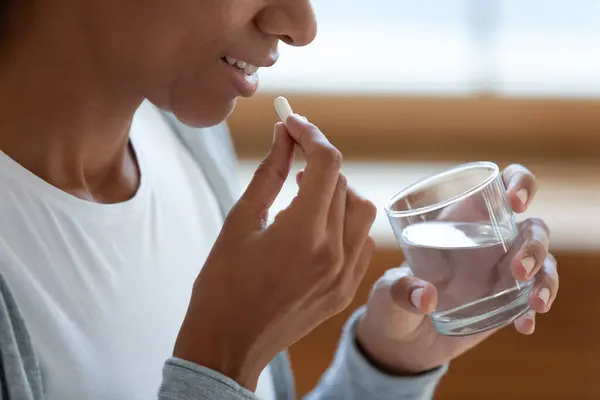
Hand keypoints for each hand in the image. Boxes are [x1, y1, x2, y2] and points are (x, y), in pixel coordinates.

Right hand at [173, 115, 376, 389]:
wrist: (228, 344)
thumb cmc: (222, 285)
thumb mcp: (240, 221)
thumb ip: (269, 173)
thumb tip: (283, 136)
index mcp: (303, 233)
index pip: (326, 163)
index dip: (310, 134)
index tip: (291, 122)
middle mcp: (334, 253)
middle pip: (344, 182)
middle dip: (319, 161)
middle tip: (292, 155)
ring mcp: (345, 275)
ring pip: (362, 210)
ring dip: (338, 191)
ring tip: (307, 194)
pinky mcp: (346, 289)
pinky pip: (361, 241)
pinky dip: (346, 222)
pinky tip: (319, 226)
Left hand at [356, 165, 557, 373]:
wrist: (400, 341)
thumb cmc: (390, 301)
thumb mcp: (387, 293)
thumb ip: (400, 291)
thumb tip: (425, 297)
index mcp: (459, 220)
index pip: (498, 187)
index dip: (518, 183)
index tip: (516, 202)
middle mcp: (487, 241)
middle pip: (532, 228)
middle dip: (534, 245)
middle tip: (519, 270)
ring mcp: (501, 272)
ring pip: (543, 262)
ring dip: (545, 278)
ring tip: (535, 303)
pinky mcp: (506, 302)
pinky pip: (533, 299)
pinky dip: (533, 311)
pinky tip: (525, 325)